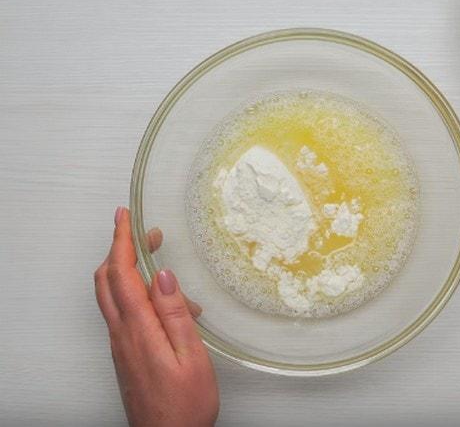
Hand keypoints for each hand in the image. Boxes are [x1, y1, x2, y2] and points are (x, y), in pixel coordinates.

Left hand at [94, 207, 218, 426]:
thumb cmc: (184, 405)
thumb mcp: (190, 356)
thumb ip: (174, 314)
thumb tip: (161, 275)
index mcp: (138, 329)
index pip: (121, 274)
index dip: (120, 241)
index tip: (124, 216)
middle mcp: (122, 334)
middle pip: (107, 281)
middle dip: (120, 249)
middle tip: (142, 231)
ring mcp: (121, 345)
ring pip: (112, 296)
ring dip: (128, 270)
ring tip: (159, 261)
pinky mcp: (126, 354)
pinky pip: (124, 314)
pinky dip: (138, 295)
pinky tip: (170, 306)